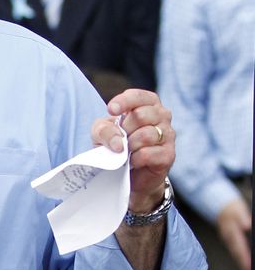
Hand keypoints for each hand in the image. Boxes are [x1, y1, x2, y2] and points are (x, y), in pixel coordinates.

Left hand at [92, 89, 173, 211]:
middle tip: (121, 138)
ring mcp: (168, 135)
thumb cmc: (116, 144)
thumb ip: (104, 130)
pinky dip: (134, 159)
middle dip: (124, 129)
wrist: (126, 173)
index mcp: (147, 103)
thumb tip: (119, 142)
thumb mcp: (101, 133)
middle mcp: (162, 116)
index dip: (124, 102)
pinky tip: (132, 161)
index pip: (138, 96)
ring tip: (126, 151)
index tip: (111, 110)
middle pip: (140, 115)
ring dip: (129, 145)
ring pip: (145, 135)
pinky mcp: (168, 155)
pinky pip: (147, 154)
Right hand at [217, 197, 251, 269]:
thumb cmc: (232, 210)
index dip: (245, 257)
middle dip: (244, 266)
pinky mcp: (230, 242)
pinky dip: (241, 262)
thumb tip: (247, 225)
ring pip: (236, 256)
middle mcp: (228, 238)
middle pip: (237, 254)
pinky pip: (235, 254)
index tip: (250, 266)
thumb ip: (242, 217)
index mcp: (231, 231)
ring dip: (243, 267)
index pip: (239, 245)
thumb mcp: (238, 211)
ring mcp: (228, 241)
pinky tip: (246, 269)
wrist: (221, 207)